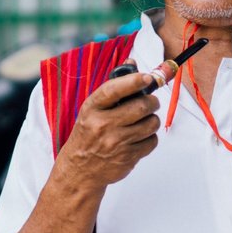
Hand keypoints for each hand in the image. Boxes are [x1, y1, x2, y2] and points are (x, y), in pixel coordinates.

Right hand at [56, 60, 160, 189]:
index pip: (114, 90)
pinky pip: (152, 141)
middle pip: (141, 106)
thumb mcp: (93, 108)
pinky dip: (150, 137)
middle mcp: (103, 125)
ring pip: (151, 123)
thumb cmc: (89, 133)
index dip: (134, 81)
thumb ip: (114, 86)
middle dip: (151, 102)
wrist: (79, 170)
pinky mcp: (127, 158)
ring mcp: (116, 143)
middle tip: (150, 102)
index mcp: (92, 108)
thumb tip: (132, 62)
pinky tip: (139, 137)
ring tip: (144, 120)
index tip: (147, 77)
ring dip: (152, 120)